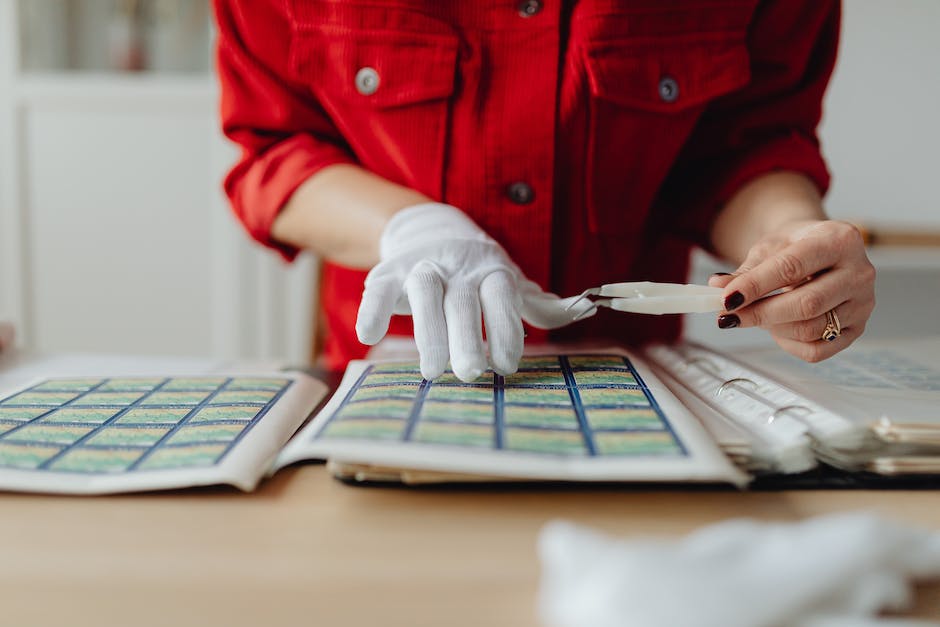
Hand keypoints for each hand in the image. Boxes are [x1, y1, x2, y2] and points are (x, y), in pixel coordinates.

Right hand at [356, 203, 594, 380]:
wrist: (430, 230)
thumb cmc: (478, 272)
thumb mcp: (510, 283)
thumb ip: (539, 303)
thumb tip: (582, 310)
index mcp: (493, 271)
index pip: (501, 297)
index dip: (505, 331)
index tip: (506, 367)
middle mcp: (459, 267)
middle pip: (463, 301)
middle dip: (467, 338)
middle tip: (470, 374)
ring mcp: (422, 267)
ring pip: (425, 293)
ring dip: (428, 332)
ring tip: (432, 372)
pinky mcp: (390, 272)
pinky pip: (380, 288)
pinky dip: (373, 310)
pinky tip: (370, 336)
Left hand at [708, 219, 874, 361]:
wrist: (821, 249)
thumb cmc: (795, 246)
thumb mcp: (769, 248)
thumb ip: (745, 270)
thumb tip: (717, 287)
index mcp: (839, 240)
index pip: (792, 267)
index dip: (756, 286)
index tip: (727, 298)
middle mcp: (859, 272)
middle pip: (806, 304)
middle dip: (759, 313)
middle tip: (728, 316)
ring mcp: (862, 303)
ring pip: (810, 329)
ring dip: (772, 328)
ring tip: (754, 316)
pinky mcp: (858, 328)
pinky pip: (817, 350)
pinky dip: (788, 344)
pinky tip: (775, 328)